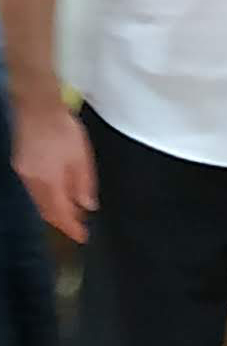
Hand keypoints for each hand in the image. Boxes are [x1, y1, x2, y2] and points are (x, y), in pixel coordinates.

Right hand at [14, 99, 93, 242]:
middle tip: (77, 229)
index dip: (71, 227)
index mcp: (48, 181)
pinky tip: (57, 196)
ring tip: (71, 215)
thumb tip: (87, 206)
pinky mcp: (21, 165)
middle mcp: (32, 181)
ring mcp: (23, 173)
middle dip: (62, 222)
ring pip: (39, 201)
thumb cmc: (62, 130)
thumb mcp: (82, 158)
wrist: (38, 107)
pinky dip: (46, 198)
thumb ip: (84, 184)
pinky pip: (34, 190)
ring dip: (54, 210)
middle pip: (46, 210)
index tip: (82, 237)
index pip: (60, 212)